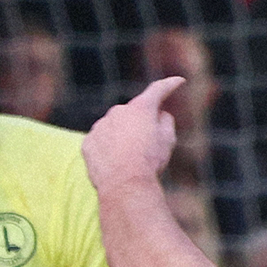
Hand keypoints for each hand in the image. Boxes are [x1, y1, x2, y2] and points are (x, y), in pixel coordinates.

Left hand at [82, 77, 181, 194]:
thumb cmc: (149, 164)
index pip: (158, 90)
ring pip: (114, 129)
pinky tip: (115, 167)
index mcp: (141, 108)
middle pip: (133, 114)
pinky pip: (100, 143)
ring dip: (122, 140)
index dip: (170, 85)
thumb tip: (160, 114)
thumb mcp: (167, 142)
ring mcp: (100, 126)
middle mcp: (119, 111)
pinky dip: (107, 151)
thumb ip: (166, 122)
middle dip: (140, 126)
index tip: (178, 81)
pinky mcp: (88, 142)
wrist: (124, 186)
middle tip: (146, 150)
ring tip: (129, 164)